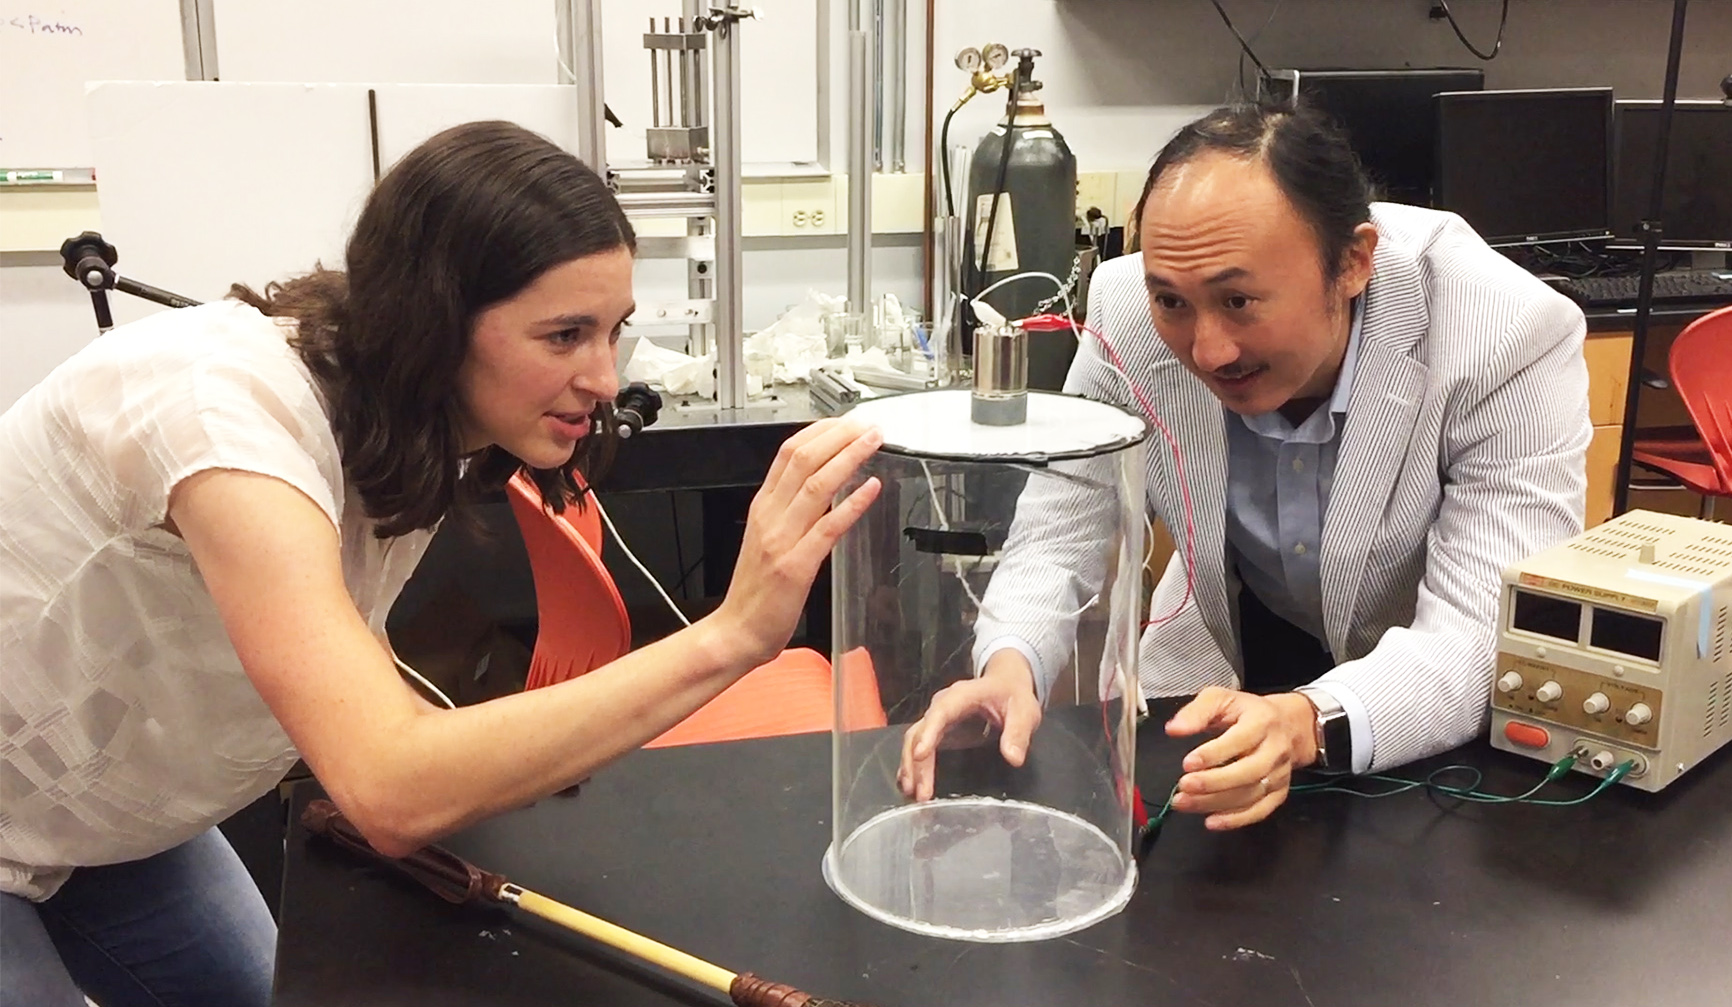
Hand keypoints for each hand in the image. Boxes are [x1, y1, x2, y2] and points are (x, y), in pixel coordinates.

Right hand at [711, 419, 881, 666]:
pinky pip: (828, 527)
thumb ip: (789, 512)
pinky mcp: (797, 565)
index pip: (788, 453)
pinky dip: (852, 504)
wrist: (737, 632)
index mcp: (762, 507)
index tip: (845, 422)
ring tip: (873, 442)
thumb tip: (820, 487)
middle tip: (866, 426)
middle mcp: (770, 516)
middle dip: (839, 436)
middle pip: (803, 460)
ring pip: (816, 484)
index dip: (820, 431)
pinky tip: (871, 488)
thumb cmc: (755, 592)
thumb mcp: (767, 538)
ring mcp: (782, 539)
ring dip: (849, 458)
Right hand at [897, 651, 1042, 801]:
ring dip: (911, 767)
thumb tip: (1013, 758)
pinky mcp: (937, 731)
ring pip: (914, 740)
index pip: (940, 713)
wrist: (1006, 683)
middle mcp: (942, 706)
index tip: (920, 755)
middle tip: (921, 793)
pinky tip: (911, 785)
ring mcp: (937, 719)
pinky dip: (913, 765)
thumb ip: (1018, 732)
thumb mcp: (1024, 711)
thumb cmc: (1013, 695)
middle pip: (920, 732)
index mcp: (961, 696)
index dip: (928, 733)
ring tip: (913, 793)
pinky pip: (918, 745)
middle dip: (916, 762)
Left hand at [1163, 687, 1318, 830]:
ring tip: (1185, 802)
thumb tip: (1173, 729)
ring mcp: (1279, 773)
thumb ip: (1196, 712)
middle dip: (1214, 783)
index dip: (1214, 754)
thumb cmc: (1247, 712)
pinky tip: (1212, 821)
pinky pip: (1260, 810)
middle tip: (1184, 787)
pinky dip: (1236, 820)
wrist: (1288, 725)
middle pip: (1248, 772)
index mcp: (1261, 721)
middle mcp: (1275, 749)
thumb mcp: (1221, 698)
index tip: (1188, 763)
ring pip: (1250, 794)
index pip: (1240, 740)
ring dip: (1216, 803)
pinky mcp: (1279, 792)